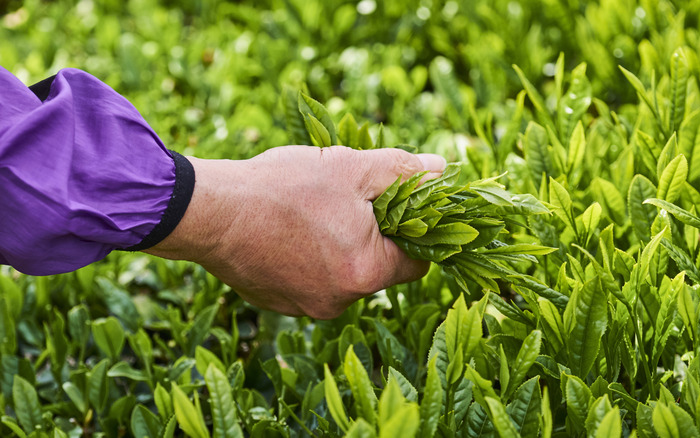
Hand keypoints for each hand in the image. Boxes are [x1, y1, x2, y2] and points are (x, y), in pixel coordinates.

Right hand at [144, 145, 445, 318]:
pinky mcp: (278, 303)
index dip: (416, 234)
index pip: (416, 264)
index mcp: (367, 273)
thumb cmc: (285, 187)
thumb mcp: (353, 167)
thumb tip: (441, 170)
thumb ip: (403, 171)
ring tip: (314, 212)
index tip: (401, 210)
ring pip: (342, 275)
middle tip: (351, 201)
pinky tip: (290, 230)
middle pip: (377, 269)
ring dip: (338, 246)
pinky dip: (308, 258)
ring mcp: (305, 306)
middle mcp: (340, 301)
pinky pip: (309, 281)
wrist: (210, 211)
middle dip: (372, 236)